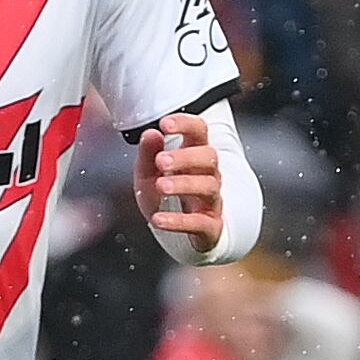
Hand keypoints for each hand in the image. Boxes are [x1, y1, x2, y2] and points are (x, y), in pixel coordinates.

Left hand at [134, 113, 225, 250]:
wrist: (180, 235)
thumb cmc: (166, 197)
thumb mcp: (148, 174)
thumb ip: (148, 154)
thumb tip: (150, 133)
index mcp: (194, 155)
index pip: (199, 131)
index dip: (186, 125)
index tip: (165, 124)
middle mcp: (208, 174)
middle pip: (209, 157)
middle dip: (185, 156)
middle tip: (161, 160)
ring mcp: (212, 200)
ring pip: (209, 186)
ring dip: (183, 184)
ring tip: (160, 186)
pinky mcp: (210, 227)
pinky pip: (200, 223)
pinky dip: (178, 221)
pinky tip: (158, 219)